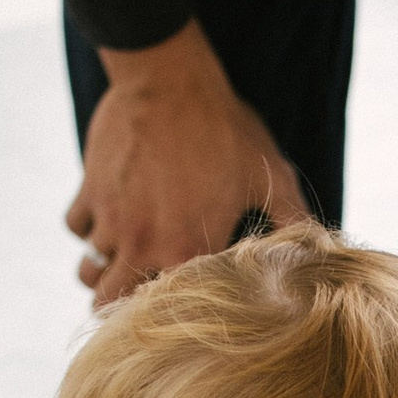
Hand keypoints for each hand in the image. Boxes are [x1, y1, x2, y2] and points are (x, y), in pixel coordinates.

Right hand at [67, 17, 308, 304]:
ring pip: (89, 269)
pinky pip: (76, 227)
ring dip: (104, 267)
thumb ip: (292, 218)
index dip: (165, 318)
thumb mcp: (270, 173)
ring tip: (123, 255)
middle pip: (107, 304)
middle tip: (135, 294)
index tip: (172, 313)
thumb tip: (321, 248)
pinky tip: (109, 213)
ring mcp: (111, 219)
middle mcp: (142, 243)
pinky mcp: (89, 190)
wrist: (168, 79)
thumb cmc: (224, 127)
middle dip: (117, 306)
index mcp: (186, 251)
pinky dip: (88, 225)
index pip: (162, 312)